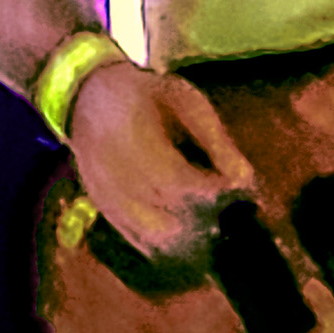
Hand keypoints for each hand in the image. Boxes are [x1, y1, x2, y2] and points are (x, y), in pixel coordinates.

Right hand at [65, 57, 256, 260]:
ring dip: (177, 227)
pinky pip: (128, 230)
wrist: (90, 96)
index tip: (227, 184)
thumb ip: (215, 141)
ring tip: (198, 212)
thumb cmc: (148, 96)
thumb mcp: (187, 103)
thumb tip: (244, 180)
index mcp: (132, 130)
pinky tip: (177, 229)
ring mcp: (98, 185)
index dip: (203, 186)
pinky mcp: (97, 200)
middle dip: (193, 207)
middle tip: (217, 199)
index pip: (170, 174)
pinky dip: (155, 236)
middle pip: (158, 202)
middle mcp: (108, 162)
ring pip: (143, 225)